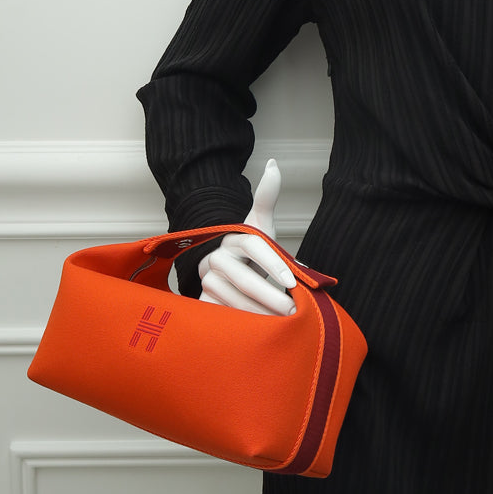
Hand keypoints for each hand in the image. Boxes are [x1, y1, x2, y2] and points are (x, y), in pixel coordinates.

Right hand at [198, 159, 295, 314]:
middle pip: (243, 276)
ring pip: (231, 297)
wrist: (224, 277)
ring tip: (281, 323)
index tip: (292, 282)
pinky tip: (257, 330)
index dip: (273, 263)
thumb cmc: (251, 253)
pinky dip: (240, 322)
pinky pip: (219, 313)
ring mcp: (205, 279)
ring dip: (258, 312)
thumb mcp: (261, 226)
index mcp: (236, 237)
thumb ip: (266, 197)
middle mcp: (217, 256)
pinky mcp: (200, 301)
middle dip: (270, 295)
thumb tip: (273, 163)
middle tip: (292, 310)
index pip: (254, 245)